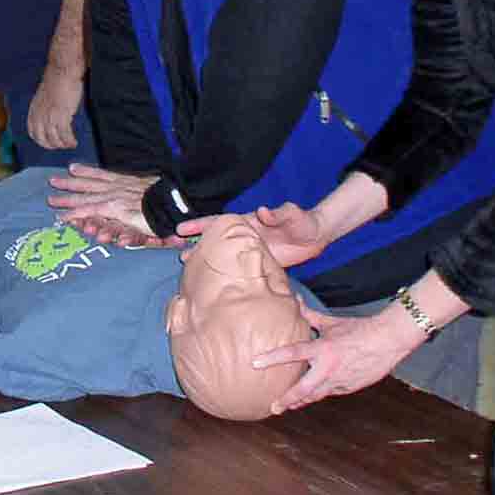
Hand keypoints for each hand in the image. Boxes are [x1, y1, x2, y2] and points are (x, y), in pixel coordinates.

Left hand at [26, 69, 82, 149]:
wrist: (62, 71)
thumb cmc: (56, 79)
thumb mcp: (44, 95)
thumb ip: (45, 107)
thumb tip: (51, 115)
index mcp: (33, 110)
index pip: (33, 132)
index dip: (41, 140)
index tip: (49, 143)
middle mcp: (39, 116)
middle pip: (42, 139)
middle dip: (52, 145)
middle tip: (61, 146)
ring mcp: (49, 117)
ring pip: (54, 139)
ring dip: (62, 145)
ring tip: (69, 145)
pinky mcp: (61, 116)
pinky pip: (65, 135)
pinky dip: (70, 141)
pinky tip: (74, 142)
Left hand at [46, 165, 182, 247]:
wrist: (174, 201)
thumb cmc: (169, 198)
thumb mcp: (154, 189)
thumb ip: (143, 191)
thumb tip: (138, 196)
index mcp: (128, 181)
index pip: (103, 174)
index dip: (88, 171)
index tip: (73, 168)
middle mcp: (118, 186)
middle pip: (89, 183)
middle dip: (71, 182)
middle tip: (53, 181)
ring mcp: (115, 196)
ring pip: (85, 196)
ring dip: (68, 198)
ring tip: (51, 200)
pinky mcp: (114, 208)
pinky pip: (89, 211)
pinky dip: (75, 213)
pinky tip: (63, 217)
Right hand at [180, 202, 325, 268]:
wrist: (316, 237)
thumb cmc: (303, 221)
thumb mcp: (292, 214)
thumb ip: (279, 213)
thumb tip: (263, 211)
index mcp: (249, 223)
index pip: (219, 222)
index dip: (200, 225)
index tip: (181, 230)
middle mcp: (245, 237)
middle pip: (215, 240)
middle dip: (196, 244)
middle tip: (177, 253)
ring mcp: (250, 252)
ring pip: (223, 256)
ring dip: (207, 261)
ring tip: (189, 268)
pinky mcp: (259, 265)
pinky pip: (237, 270)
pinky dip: (225, 275)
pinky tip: (215, 284)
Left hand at [255, 302, 427, 413]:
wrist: (388, 341)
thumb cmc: (359, 329)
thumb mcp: (332, 323)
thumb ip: (311, 315)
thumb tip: (295, 299)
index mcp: (323, 349)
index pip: (292, 353)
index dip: (272, 358)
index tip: (255, 363)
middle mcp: (328, 368)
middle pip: (302, 389)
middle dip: (286, 400)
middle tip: (273, 406)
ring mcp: (339, 381)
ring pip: (316, 395)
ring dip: (301, 401)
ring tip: (288, 406)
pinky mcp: (349, 388)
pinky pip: (330, 392)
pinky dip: (321, 393)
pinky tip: (314, 395)